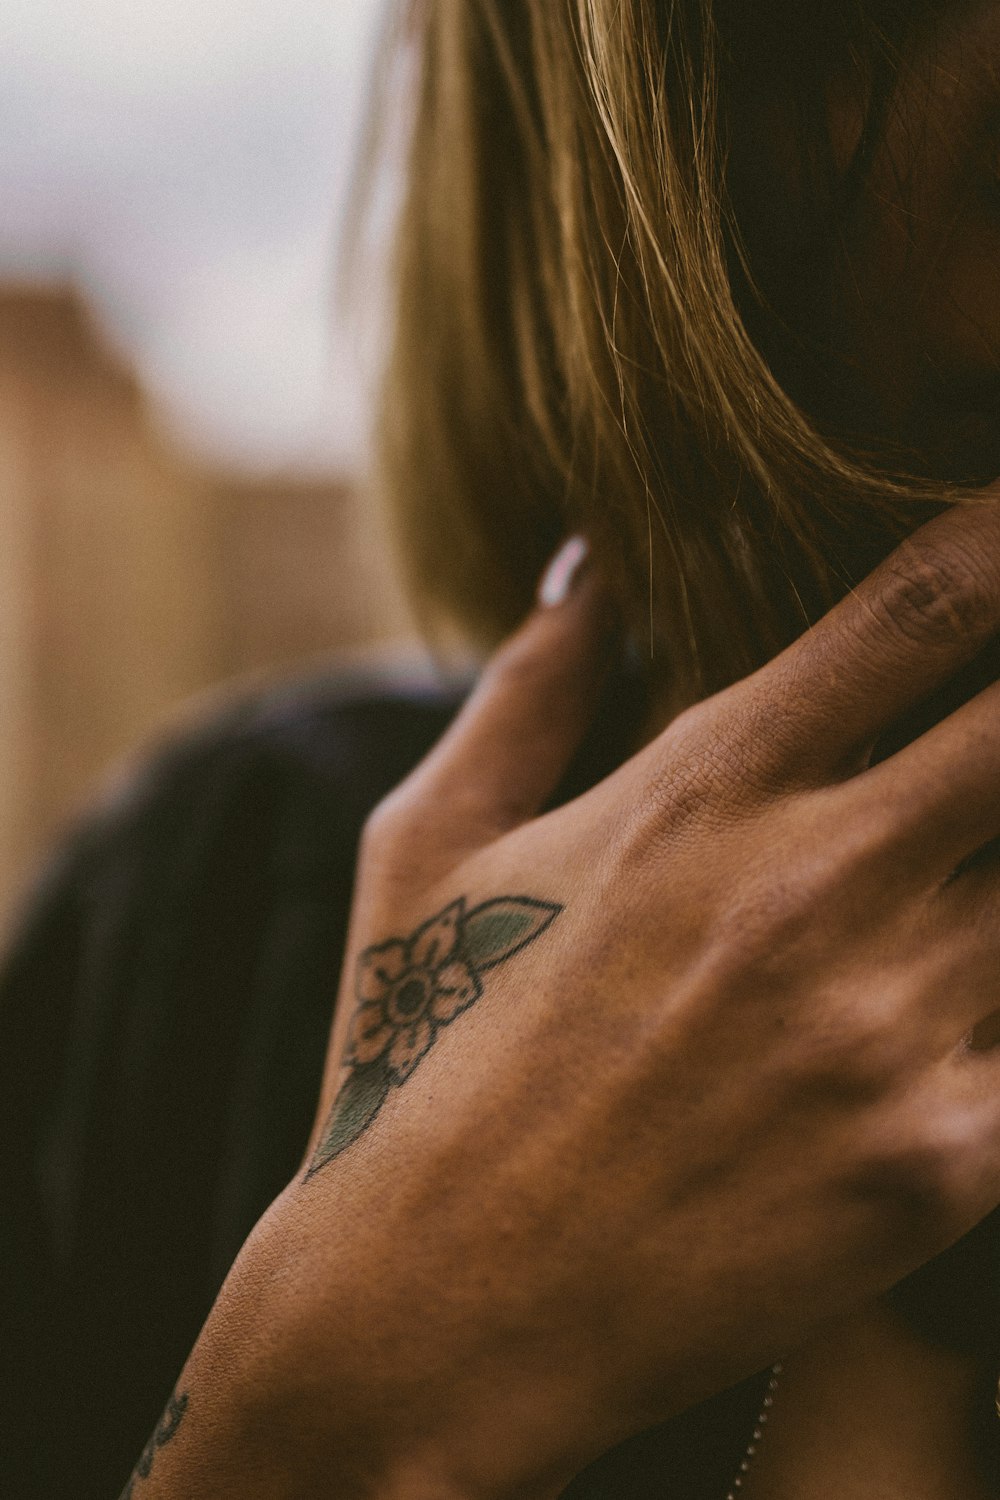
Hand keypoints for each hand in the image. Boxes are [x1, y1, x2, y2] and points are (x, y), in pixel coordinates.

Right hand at [167, 500, 999, 1499]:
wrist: (441, 1308)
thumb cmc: (424, 1058)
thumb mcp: (433, 843)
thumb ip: (531, 685)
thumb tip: (592, 560)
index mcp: (705, 787)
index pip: (927, 605)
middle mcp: (819, 885)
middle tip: (990, 722)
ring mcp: (896, 1029)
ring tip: (945, 873)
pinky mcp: (944, 1165)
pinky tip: (947, 1006)